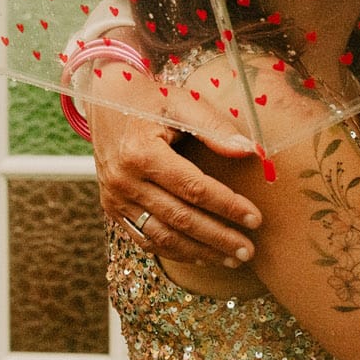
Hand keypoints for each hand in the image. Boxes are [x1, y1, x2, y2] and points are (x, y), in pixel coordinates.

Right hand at [87, 67, 261, 267]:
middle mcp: (124, 180)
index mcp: (142, 153)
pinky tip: (201, 255)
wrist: (104, 102)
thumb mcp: (181, 102)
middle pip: (179, 218)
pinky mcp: (112, 208)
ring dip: (200, 251)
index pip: (193, 188)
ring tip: (232, 259)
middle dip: (218, 237)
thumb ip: (213, 126)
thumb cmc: (150, 100)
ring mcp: (115, 198)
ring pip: (162, 236)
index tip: (255, 217)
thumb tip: (249, 150)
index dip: (226, 205)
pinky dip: (175, 251)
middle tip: (248, 250)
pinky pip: (145, 238)